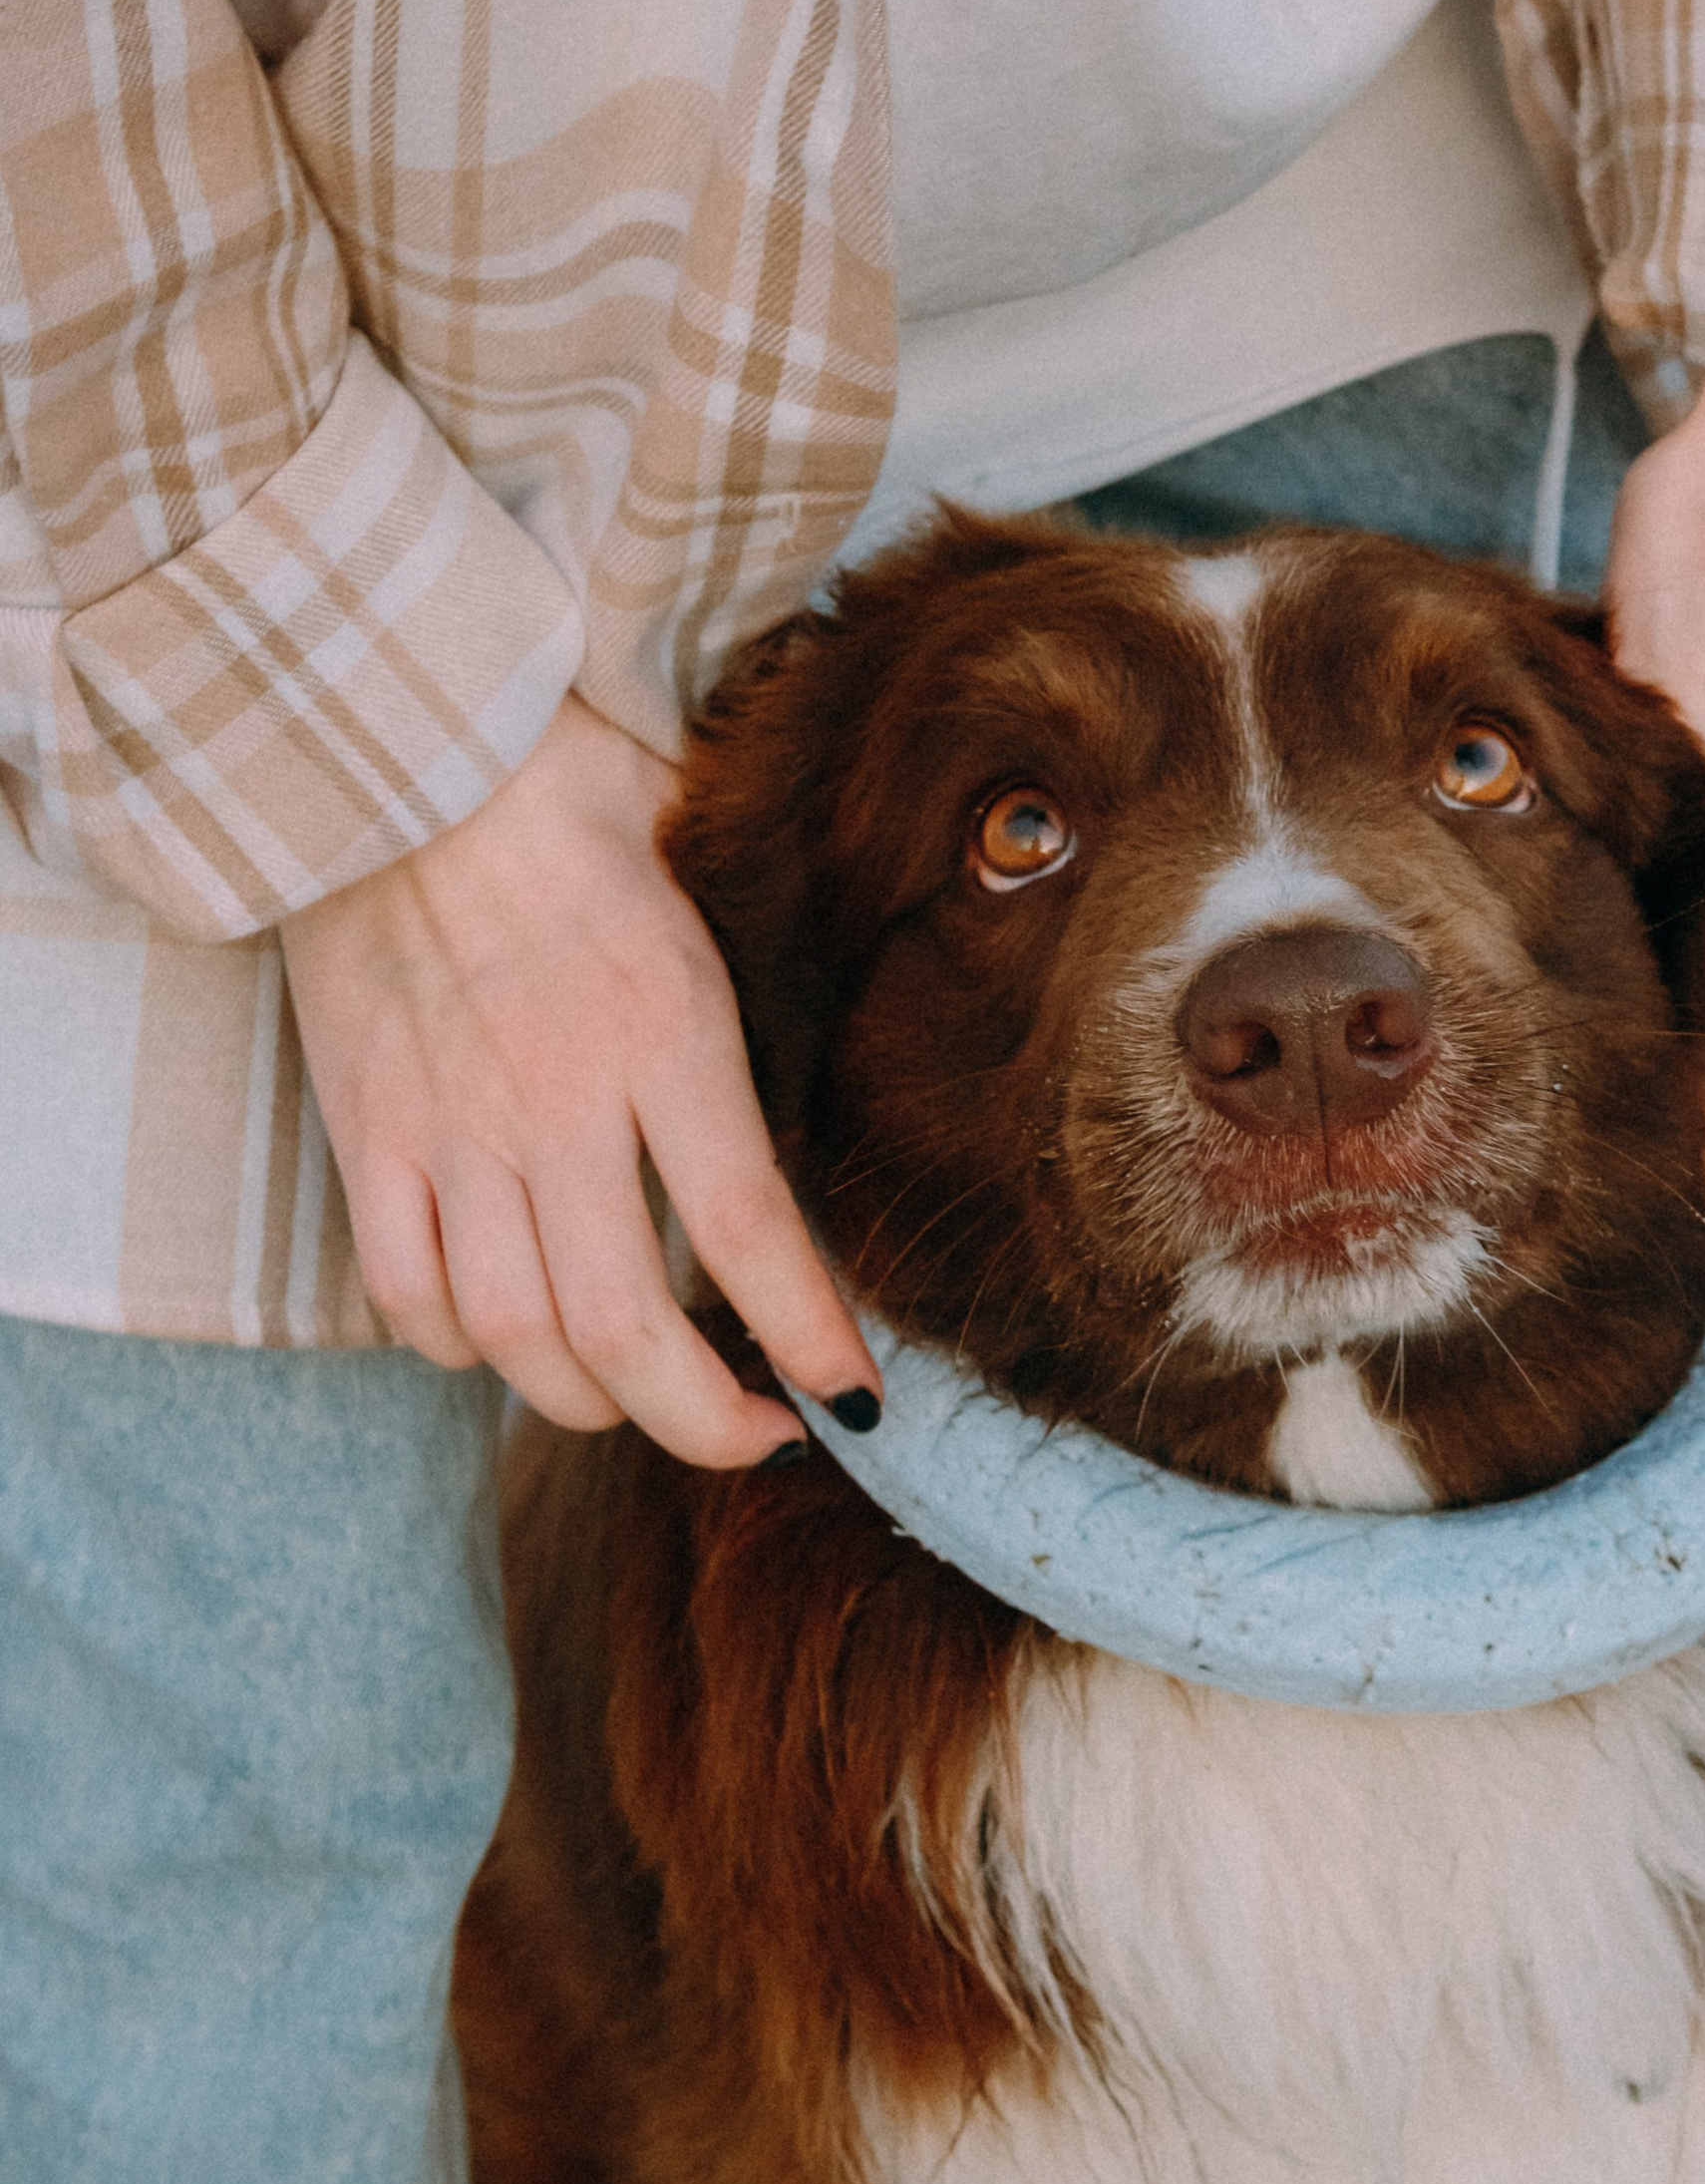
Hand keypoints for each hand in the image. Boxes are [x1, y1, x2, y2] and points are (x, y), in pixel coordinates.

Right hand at [279, 693, 877, 1467]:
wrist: (390, 744)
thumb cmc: (568, 784)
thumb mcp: (703, 854)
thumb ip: (766, 953)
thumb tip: (857, 996)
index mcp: (664, 1030)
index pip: (750, 1230)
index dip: (811, 1339)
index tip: (860, 1400)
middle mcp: (557, 1099)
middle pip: (626, 1329)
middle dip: (706, 1423)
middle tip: (766, 1439)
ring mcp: (451, 1125)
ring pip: (515, 1336)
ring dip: (589, 1404)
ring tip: (645, 1404)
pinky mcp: (365, 1128)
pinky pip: (406, 1291)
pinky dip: (461, 1346)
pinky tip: (511, 1342)